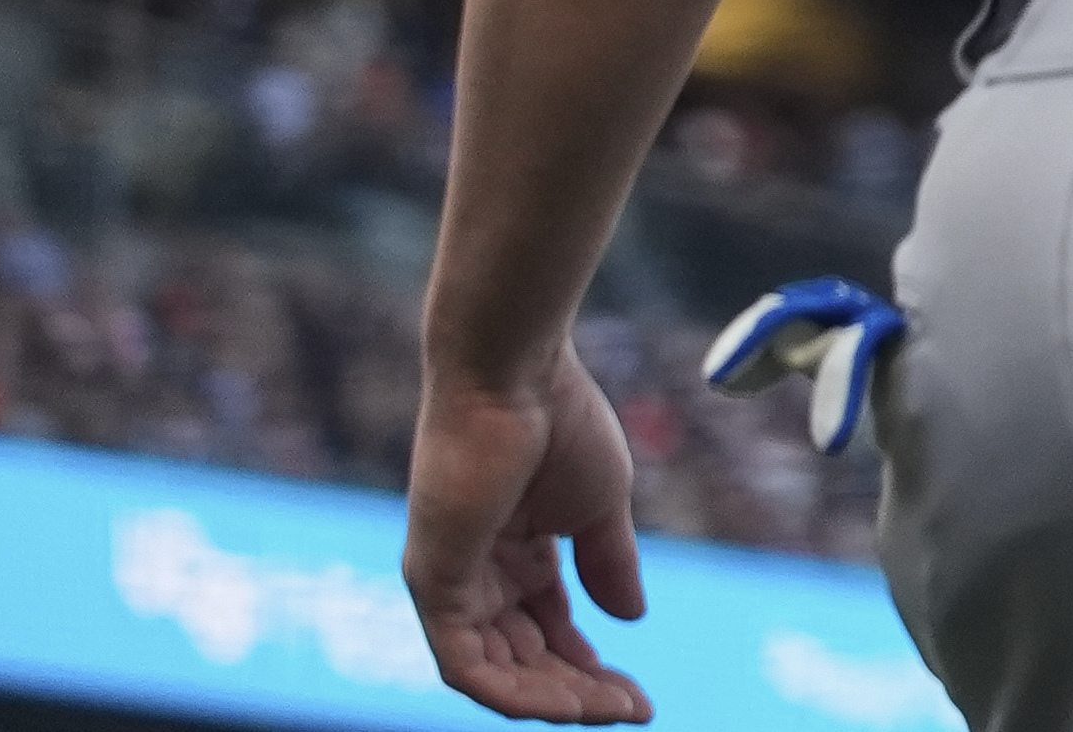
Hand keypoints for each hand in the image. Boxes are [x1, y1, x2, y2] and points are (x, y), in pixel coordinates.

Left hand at [404, 350, 656, 723]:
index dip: (590, 666)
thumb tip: (632, 619)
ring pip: (495, 673)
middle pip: (522, 660)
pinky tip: (566, 701)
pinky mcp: (433, 585)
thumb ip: (608, 562)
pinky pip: (465, 664)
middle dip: (578, 692)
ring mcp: (450, 583)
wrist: (516, 374)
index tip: (639, 695)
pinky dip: (513, 692)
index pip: (546, 630)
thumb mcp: (598, 505)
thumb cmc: (558, 420)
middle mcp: (476, 576)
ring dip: (554, 700)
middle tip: (633, 709)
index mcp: (513, 553)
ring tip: (611, 708)